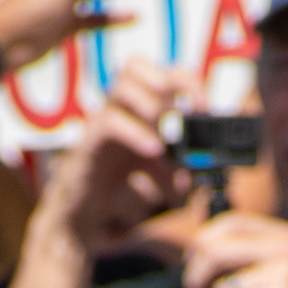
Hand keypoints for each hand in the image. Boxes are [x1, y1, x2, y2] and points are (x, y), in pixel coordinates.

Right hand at [37, 57, 192, 258]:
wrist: (83, 221)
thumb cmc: (122, 200)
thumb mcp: (164, 190)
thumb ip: (183, 181)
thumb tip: (192, 176)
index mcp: (141, 114)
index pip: (160, 74)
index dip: (186, 81)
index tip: (204, 106)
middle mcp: (120, 112)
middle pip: (136, 66)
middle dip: (170, 82)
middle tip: (190, 112)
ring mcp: (102, 124)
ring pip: (122, 87)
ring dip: (152, 106)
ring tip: (168, 137)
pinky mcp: (89, 145)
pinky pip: (109, 124)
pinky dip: (135, 133)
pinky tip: (153, 151)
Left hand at [180, 208, 287, 287]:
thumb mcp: (285, 278)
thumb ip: (252, 261)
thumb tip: (198, 254)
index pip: (230, 222)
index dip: (202, 241)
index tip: (191, 262)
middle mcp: (287, 243)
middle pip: (215, 247)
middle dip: (195, 275)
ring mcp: (287, 264)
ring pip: (218, 275)